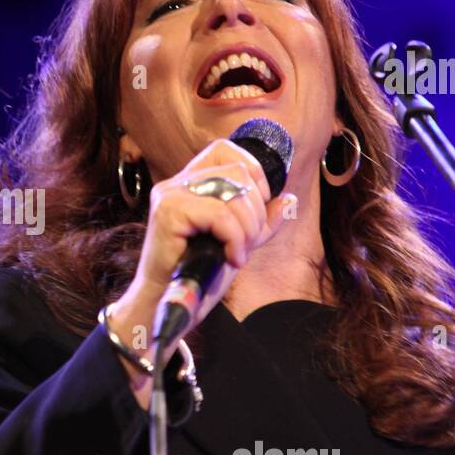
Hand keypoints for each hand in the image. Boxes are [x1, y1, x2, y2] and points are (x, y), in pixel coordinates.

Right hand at [106, 139, 296, 401]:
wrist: (166, 304)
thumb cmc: (197, 274)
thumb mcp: (237, 241)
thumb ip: (261, 221)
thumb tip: (289, 199)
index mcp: (189, 181)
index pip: (227, 150)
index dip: (253, 173)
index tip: (256, 210)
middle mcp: (176, 182)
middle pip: (237, 172)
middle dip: (255, 211)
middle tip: (247, 243)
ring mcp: (170, 194)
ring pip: (232, 191)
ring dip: (247, 227)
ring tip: (238, 253)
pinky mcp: (168, 212)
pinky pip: (220, 214)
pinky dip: (235, 239)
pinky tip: (231, 259)